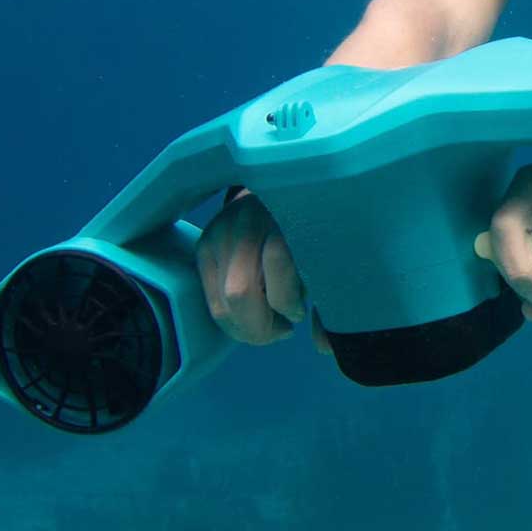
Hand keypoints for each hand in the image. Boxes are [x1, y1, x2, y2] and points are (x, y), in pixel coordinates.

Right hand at [196, 191, 331, 351]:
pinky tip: (250, 311)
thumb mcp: (324, 255)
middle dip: (260, 328)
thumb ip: (327, 303)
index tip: (300, 312)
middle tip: (281, 330)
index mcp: (285, 220)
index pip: (278, 276)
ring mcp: (220, 233)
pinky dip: (229, 314)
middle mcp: (247, 225)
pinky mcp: (203, 243)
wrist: (273, 181)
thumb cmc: (307, 223)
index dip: (289, 305)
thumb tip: (325, 349)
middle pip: (240, 295)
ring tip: (267, 324)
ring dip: (244, 328)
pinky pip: (209, 296)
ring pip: (221, 303)